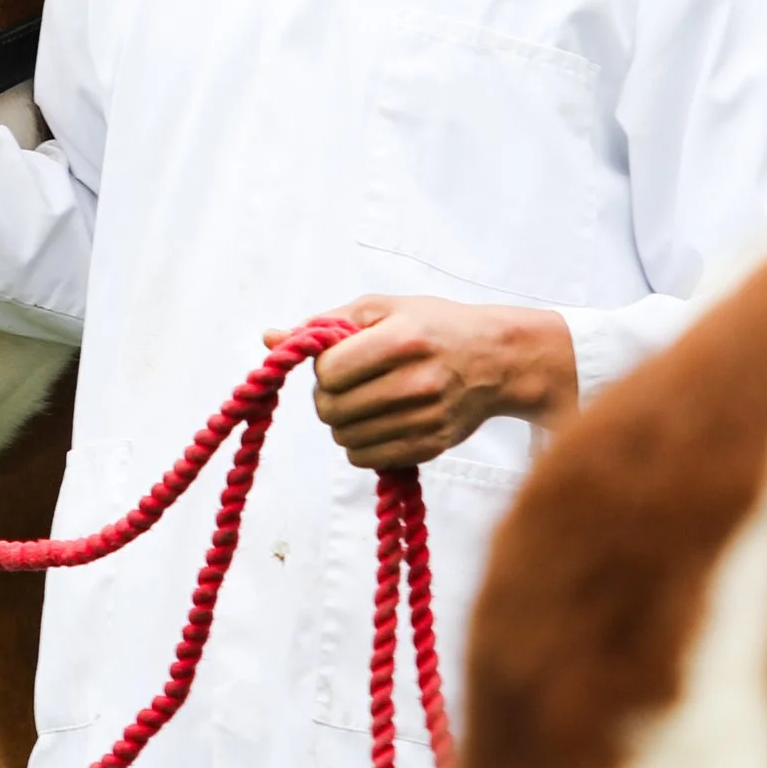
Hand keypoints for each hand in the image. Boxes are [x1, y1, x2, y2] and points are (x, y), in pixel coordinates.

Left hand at [269, 295, 577, 470]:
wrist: (497, 359)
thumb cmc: (433, 326)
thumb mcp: (382, 308)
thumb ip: (325, 324)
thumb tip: (269, 338)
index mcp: (402, 339)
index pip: (329, 371)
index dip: (324, 368)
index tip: (340, 361)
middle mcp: (416, 381)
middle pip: (332, 409)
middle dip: (329, 397)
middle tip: (348, 384)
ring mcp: (426, 418)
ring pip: (345, 439)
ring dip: (343, 423)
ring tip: (365, 402)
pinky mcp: (431, 446)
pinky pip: (367, 459)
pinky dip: (362, 444)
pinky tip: (379, 422)